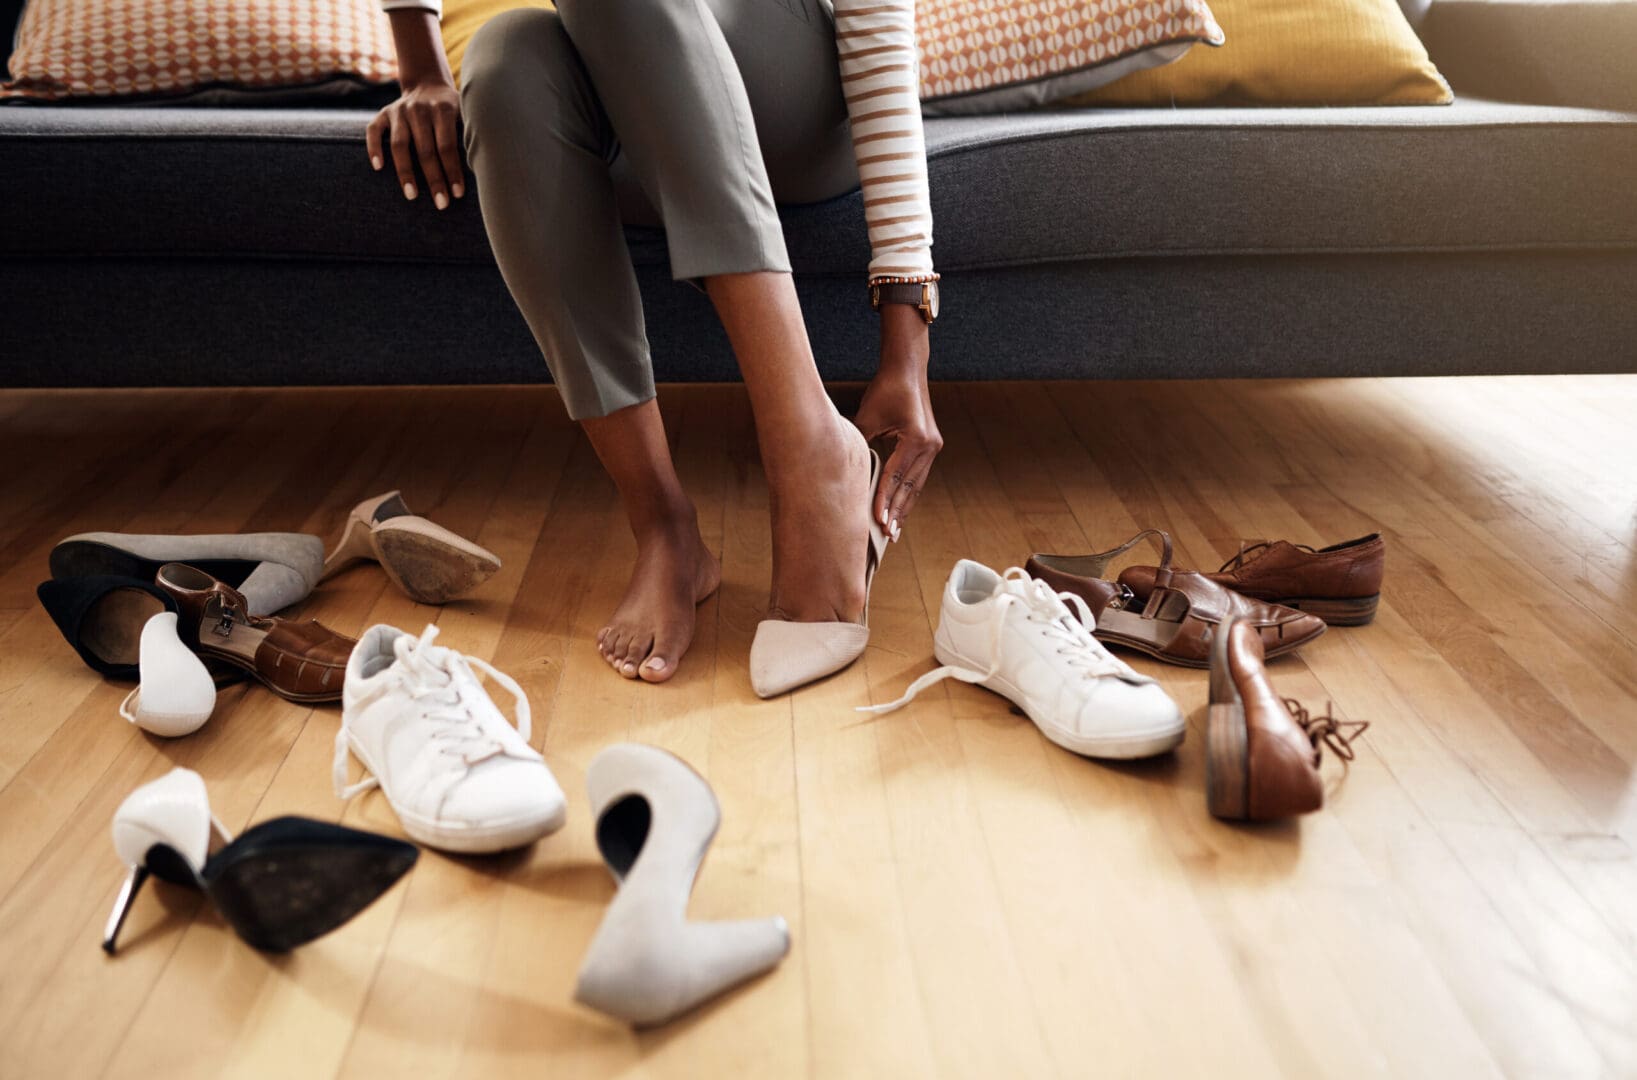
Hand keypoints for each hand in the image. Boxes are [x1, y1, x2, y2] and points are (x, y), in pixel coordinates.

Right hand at [366, 78, 464, 209]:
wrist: (427, 83)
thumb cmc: (451, 108)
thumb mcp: (465, 113)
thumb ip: (470, 134)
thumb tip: (484, 168)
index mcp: (443, 109)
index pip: (447, 146)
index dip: (452, 171)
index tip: (457, 194)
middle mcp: (419, 109)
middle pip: (425, 150)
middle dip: (434, 179)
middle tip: (441, 204)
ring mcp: (399, 110)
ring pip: (399, 144)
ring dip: (405, 172)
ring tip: (412, 196)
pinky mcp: (383, 113)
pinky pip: (373, 130)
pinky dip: (374, 148)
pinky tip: (378, 168)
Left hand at [854, 305, 940, 539]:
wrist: (907, 368)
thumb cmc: (885, 389)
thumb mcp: (867, 416)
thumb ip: (859, 443)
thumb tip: (842, 469)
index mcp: (916, 439)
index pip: (895, 477)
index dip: (884, 500)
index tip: (877, 522)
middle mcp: (929, 445)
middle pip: (910, 487)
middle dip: (897, 512)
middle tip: (887, 536)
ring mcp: (933, 446)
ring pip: (916, 485)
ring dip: (904, 507)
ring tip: (895, 529)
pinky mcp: (930, 445)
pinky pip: (918, 475)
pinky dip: (908, 492)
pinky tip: (900, 507)